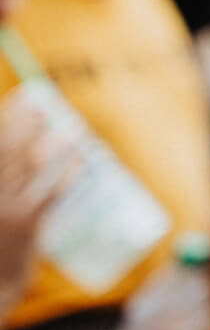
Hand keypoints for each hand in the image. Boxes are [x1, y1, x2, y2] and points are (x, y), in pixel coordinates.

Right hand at [0, 100, 80, 298]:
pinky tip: (81, 158)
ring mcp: (4, 211)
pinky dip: (67, 172)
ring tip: (66, 127)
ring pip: (28, 168)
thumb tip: (25, 152)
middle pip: (5, 152)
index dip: (3, 123)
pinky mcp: (27, 225)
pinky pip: (50, 192)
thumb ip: (6, 181)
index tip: (16, 103)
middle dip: (21, 125)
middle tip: (37, 106)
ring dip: (48, 142)